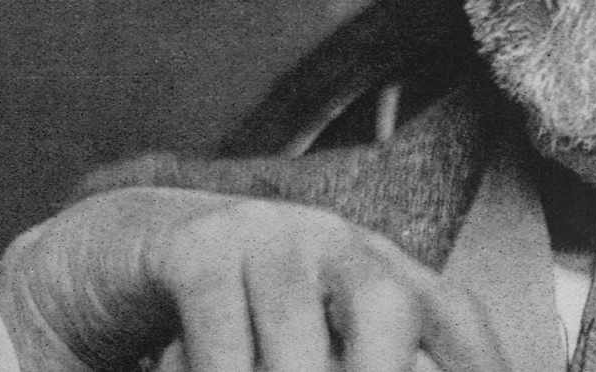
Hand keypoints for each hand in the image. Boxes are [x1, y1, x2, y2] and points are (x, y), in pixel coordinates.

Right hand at [0, 186, 507, 371]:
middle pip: (391, 307)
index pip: (450, 312)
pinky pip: (218, 334)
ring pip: (299, 343)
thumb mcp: (295, 351)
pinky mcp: (196, 245)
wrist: (112, 255)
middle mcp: (333, 242)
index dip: (483, 360)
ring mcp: (267, 235)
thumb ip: (344, 363)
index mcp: (374, 270)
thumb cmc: (223, 323)